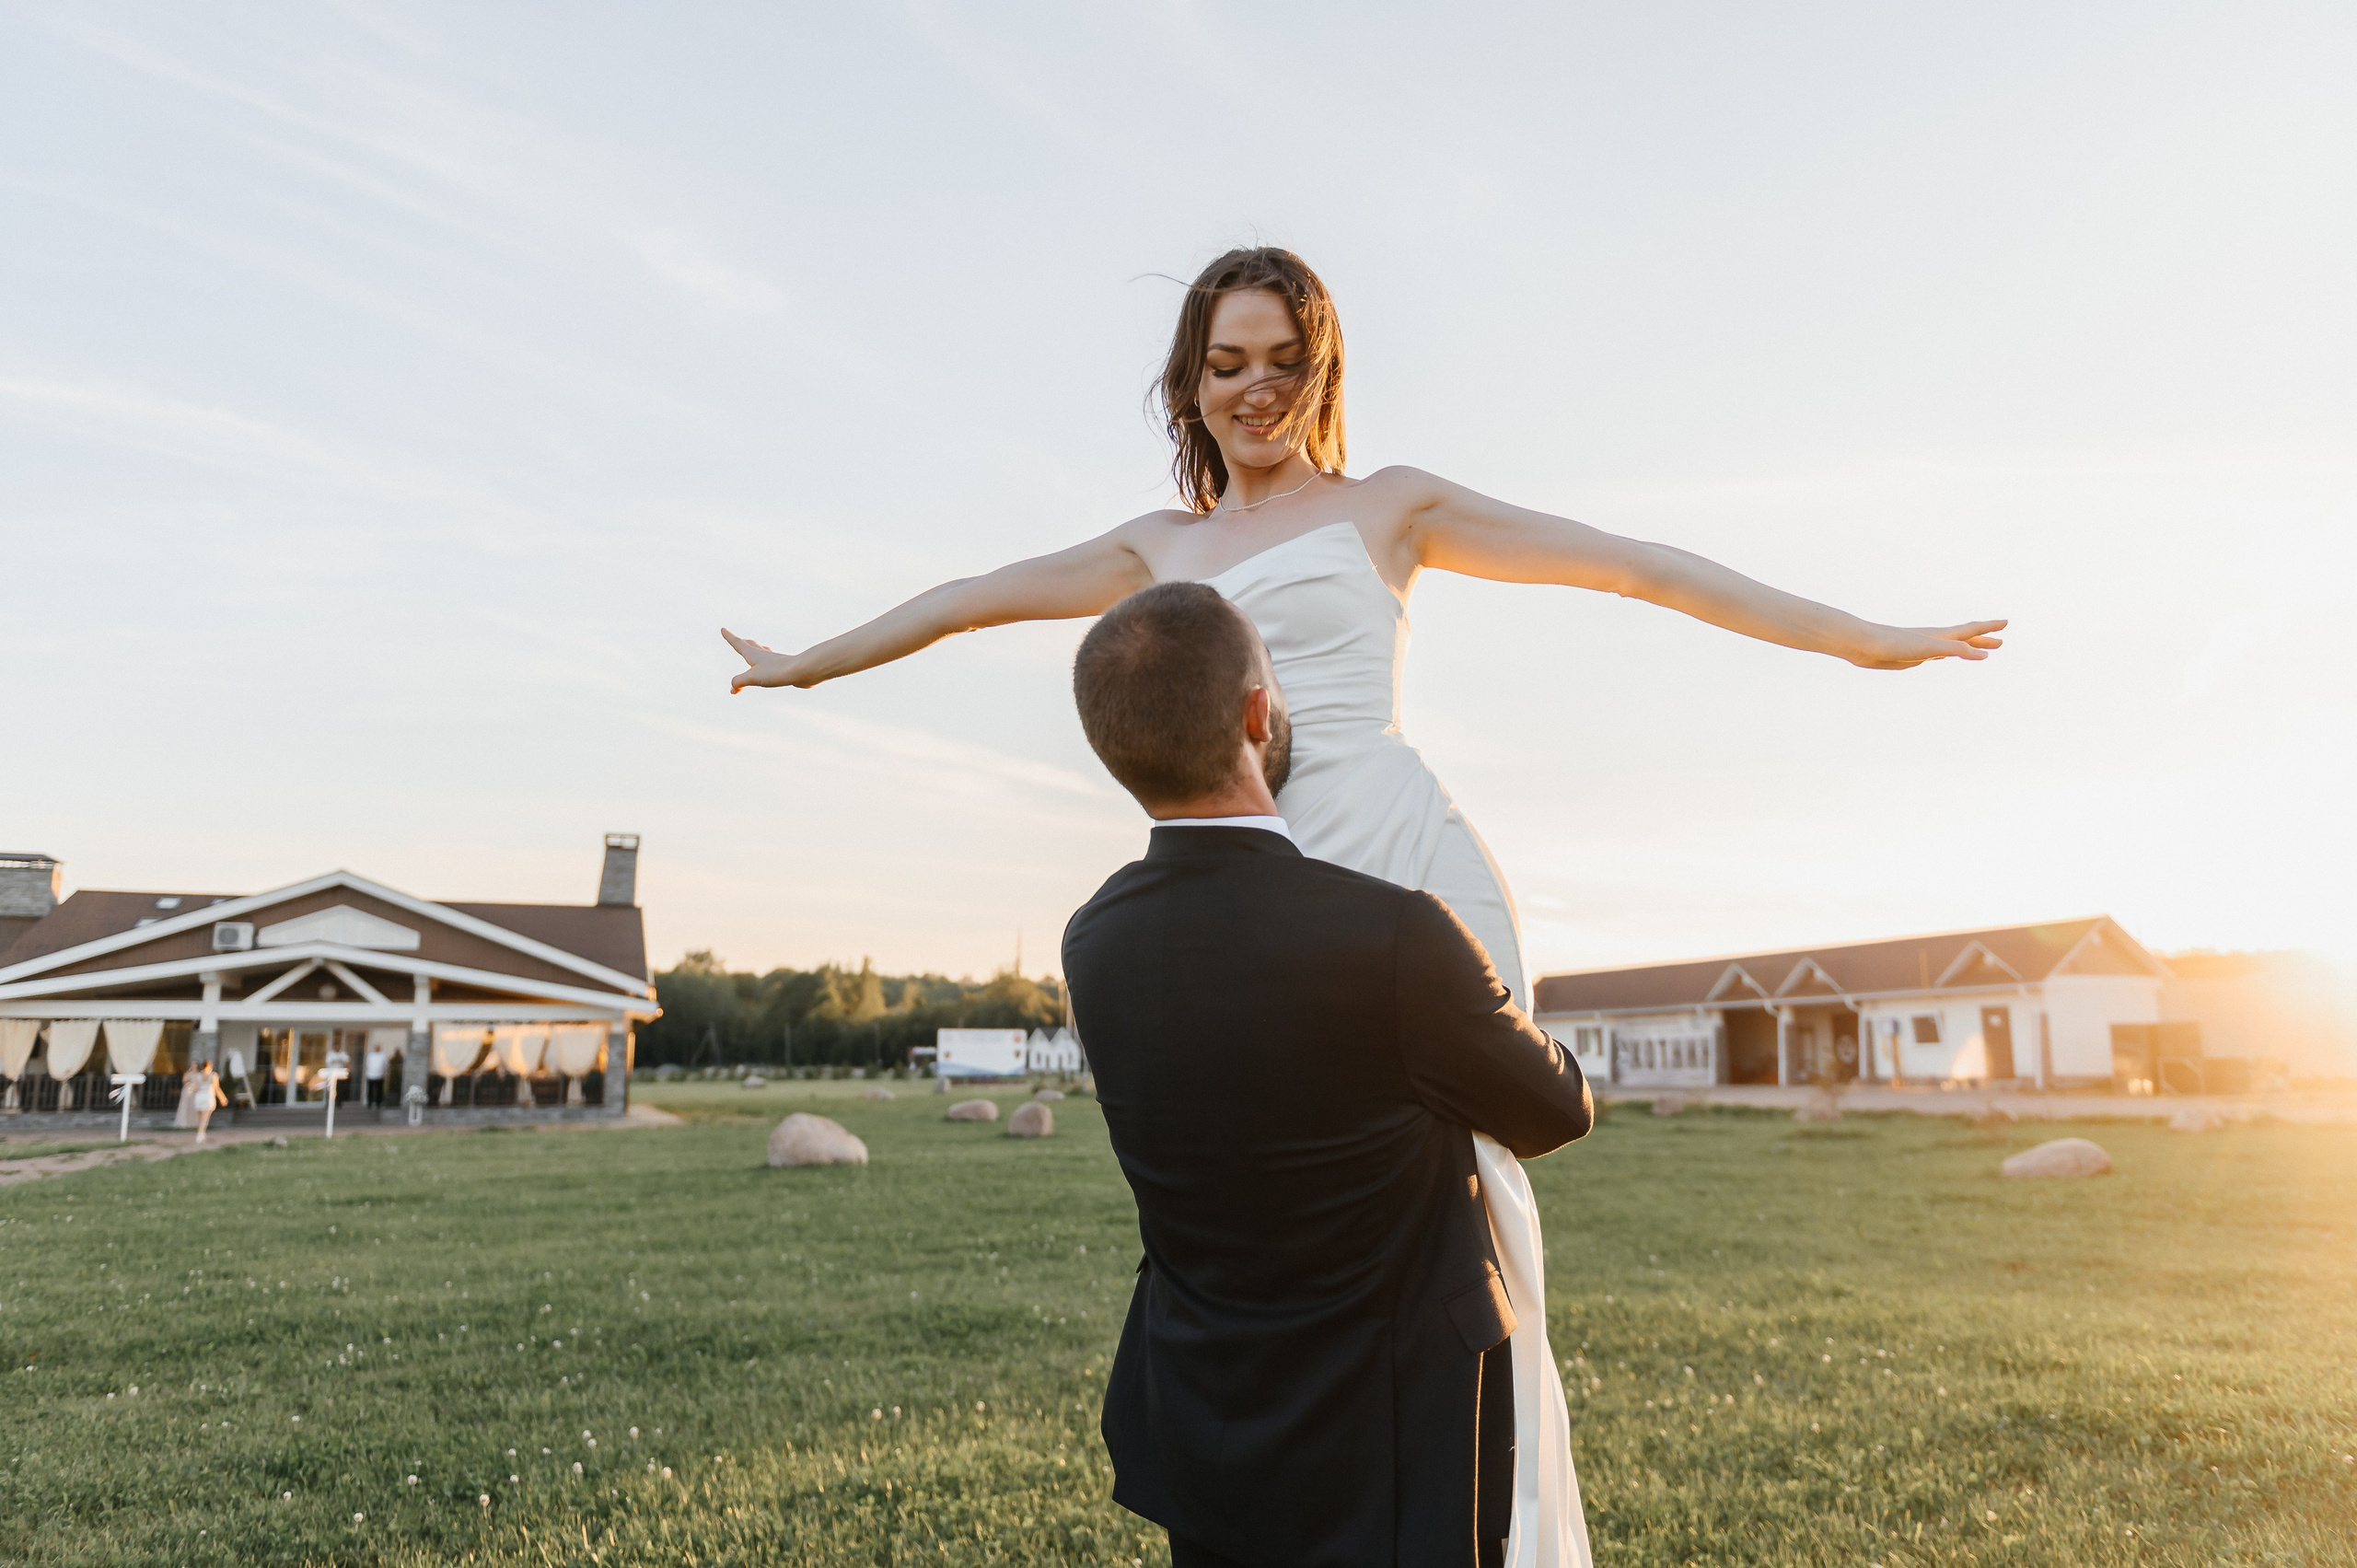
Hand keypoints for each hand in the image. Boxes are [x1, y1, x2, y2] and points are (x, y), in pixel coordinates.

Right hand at [722, 628, 807, 691]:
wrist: (802, 671)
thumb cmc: (777, 672)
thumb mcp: (753, 677)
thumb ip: (739, 682)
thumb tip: (733, 689)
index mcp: (754, 655)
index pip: (738, 644)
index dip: (730, 637)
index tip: (723, 629)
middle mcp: (764, 655)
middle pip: (751, 646)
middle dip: (743, 643)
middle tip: (739, 639)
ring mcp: (775, 661)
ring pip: (763, 653)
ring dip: (757, 651)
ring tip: (756, 650)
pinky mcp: (784, 669)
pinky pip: (773, 665)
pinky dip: (768, 664)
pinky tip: (773, 667)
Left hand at [1848, 620, 2007, 669]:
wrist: (1863, 644)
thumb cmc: (1895, 643)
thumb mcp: (1930, 647)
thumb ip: (1957, 650)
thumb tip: (1984, 654)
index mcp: (1941, 635)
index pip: (1971, 629)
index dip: (1989, 627)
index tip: (2006, 623)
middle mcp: (1934, 639)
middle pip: (1965, 638)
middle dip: (1983, 639)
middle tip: (2001, 641)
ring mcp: (1923, 647)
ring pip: (1951, 646)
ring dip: (1967, 647)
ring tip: (1978, 651)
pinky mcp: (1910, 656)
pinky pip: (1935, 654)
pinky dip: (1945, 654)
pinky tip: (1942, 656)